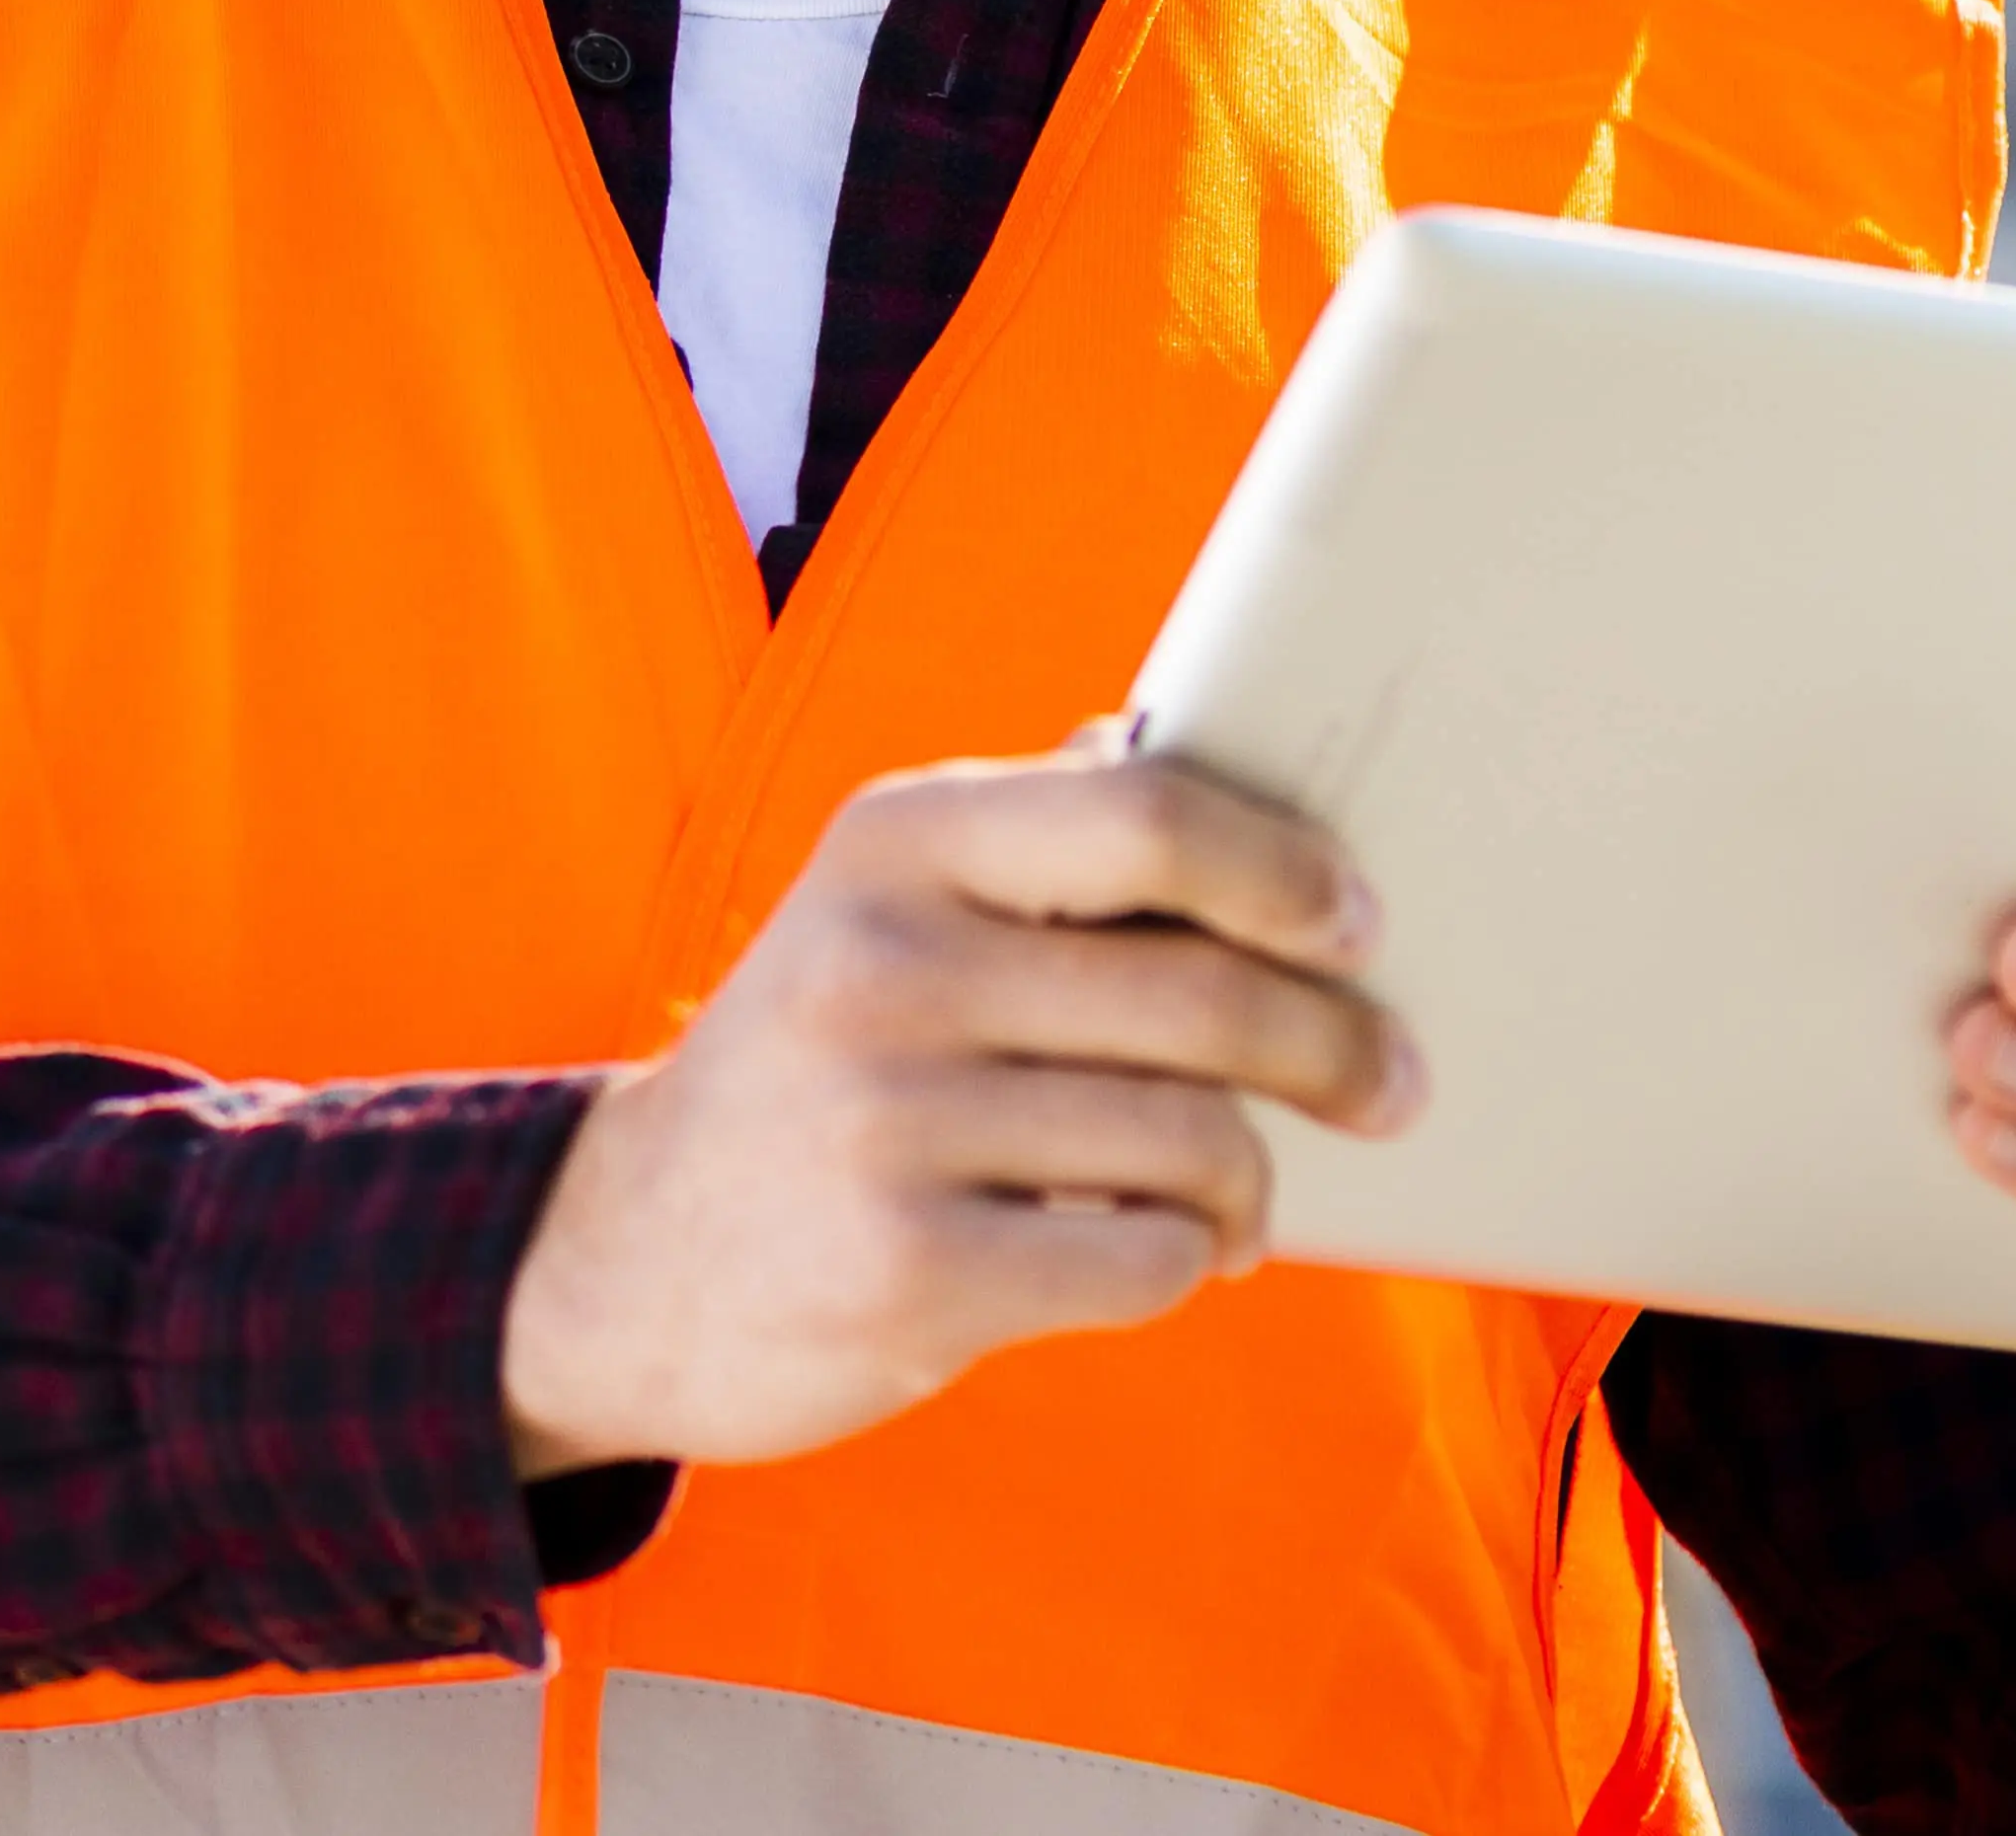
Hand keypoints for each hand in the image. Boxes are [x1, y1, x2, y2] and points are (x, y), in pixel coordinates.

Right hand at [503, 744, 1417, 1476]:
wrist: (627, 1254)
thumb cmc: (814, 1065)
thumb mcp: (879, 907)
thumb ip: (1029, 831)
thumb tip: (1183, 743)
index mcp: (892, 841)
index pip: (1145, 814)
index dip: (1284, 869)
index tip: (1357, 922)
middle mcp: (881, 963)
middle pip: (1201, 990)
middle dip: (1332, 1046)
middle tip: (1388, 1083)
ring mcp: (885, 1121)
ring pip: (1192, 1137)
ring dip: (1250, 1179)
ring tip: (1237, 1197)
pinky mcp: (904, 1271)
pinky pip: (1143, 1258)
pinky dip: (1182, 1260)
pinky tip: (1153, 1250)